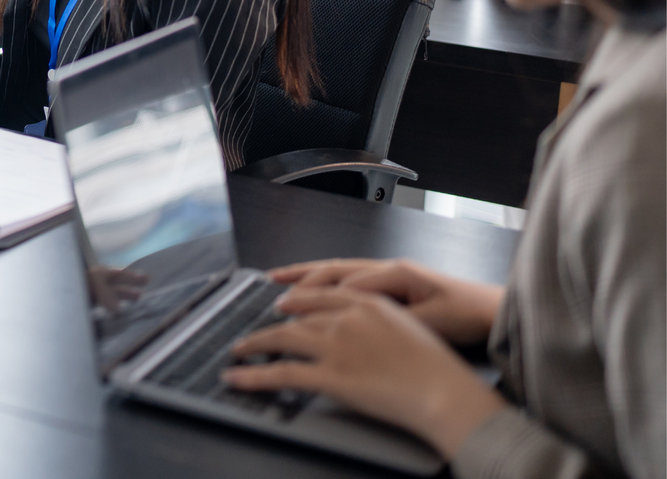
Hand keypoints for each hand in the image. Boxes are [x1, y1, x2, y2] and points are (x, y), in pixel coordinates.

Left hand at [225, 288, 505, 459]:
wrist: (446, 391)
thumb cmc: (437, 368)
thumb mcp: (408, 328)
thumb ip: (378, 323)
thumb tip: (363, 331)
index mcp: (368, 303)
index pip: (322, 293)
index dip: (298, 297)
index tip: (284, 300)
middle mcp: (347, 317)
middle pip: (298, 314)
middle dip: (273, 321)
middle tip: (257, 327)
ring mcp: (336, 344)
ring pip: (282, 337)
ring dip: (255, 344)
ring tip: (240, 349)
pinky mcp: (329, 374)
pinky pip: (282, 373)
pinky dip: (254, 375)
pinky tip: (238, 376)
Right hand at [268, 258, 502, 345]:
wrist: (493, 312)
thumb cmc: (467, 316)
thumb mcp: (428, 321)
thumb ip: (389, 315)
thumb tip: (351, 311)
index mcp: (395, 274)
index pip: (343, 283)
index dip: (315, 296)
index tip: (289, 309)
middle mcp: (387, 268)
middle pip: (334, 270)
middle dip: (301, 280)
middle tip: (273, 292)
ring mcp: (388, 273)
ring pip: (338, 270)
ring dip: (307, 275)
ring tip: (278, 279)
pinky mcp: (392, 283)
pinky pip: (349, 277)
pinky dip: (325, 279)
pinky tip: (313, 286)